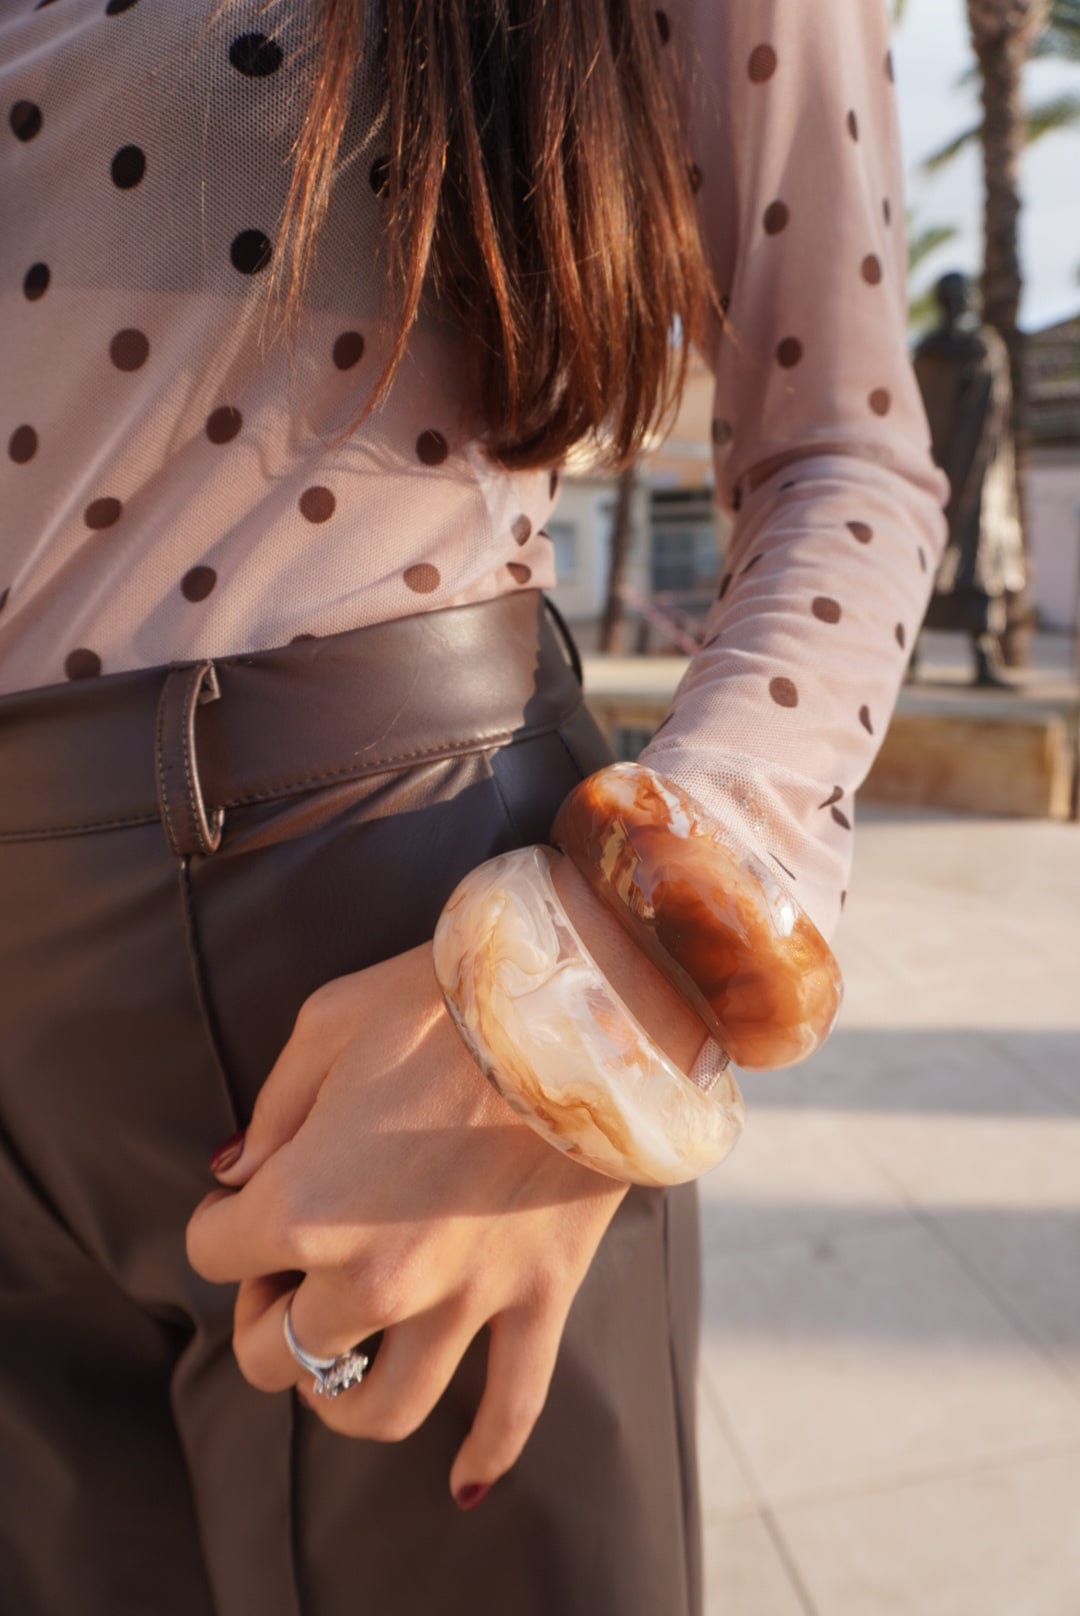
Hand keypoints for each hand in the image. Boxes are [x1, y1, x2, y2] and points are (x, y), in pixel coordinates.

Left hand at [185, 855, 706, 1504]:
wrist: (574, 1005)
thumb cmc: (439, 1002)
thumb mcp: (326, 1025)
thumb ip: (269, 1113)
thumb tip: (234, 1176)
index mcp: (304, 1204)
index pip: (213, 1255)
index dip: (221, 1227)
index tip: (244, 1203)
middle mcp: (375, 1274)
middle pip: (280, 1352)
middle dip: (268, 1317)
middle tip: (288, 1273)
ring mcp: (462, 1298)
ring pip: (378, 1409)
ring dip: (342, 1398)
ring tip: (343, 1363)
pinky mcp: (536, 1296)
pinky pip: (514, 1405)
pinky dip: (487, 1452)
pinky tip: (464, 1479)